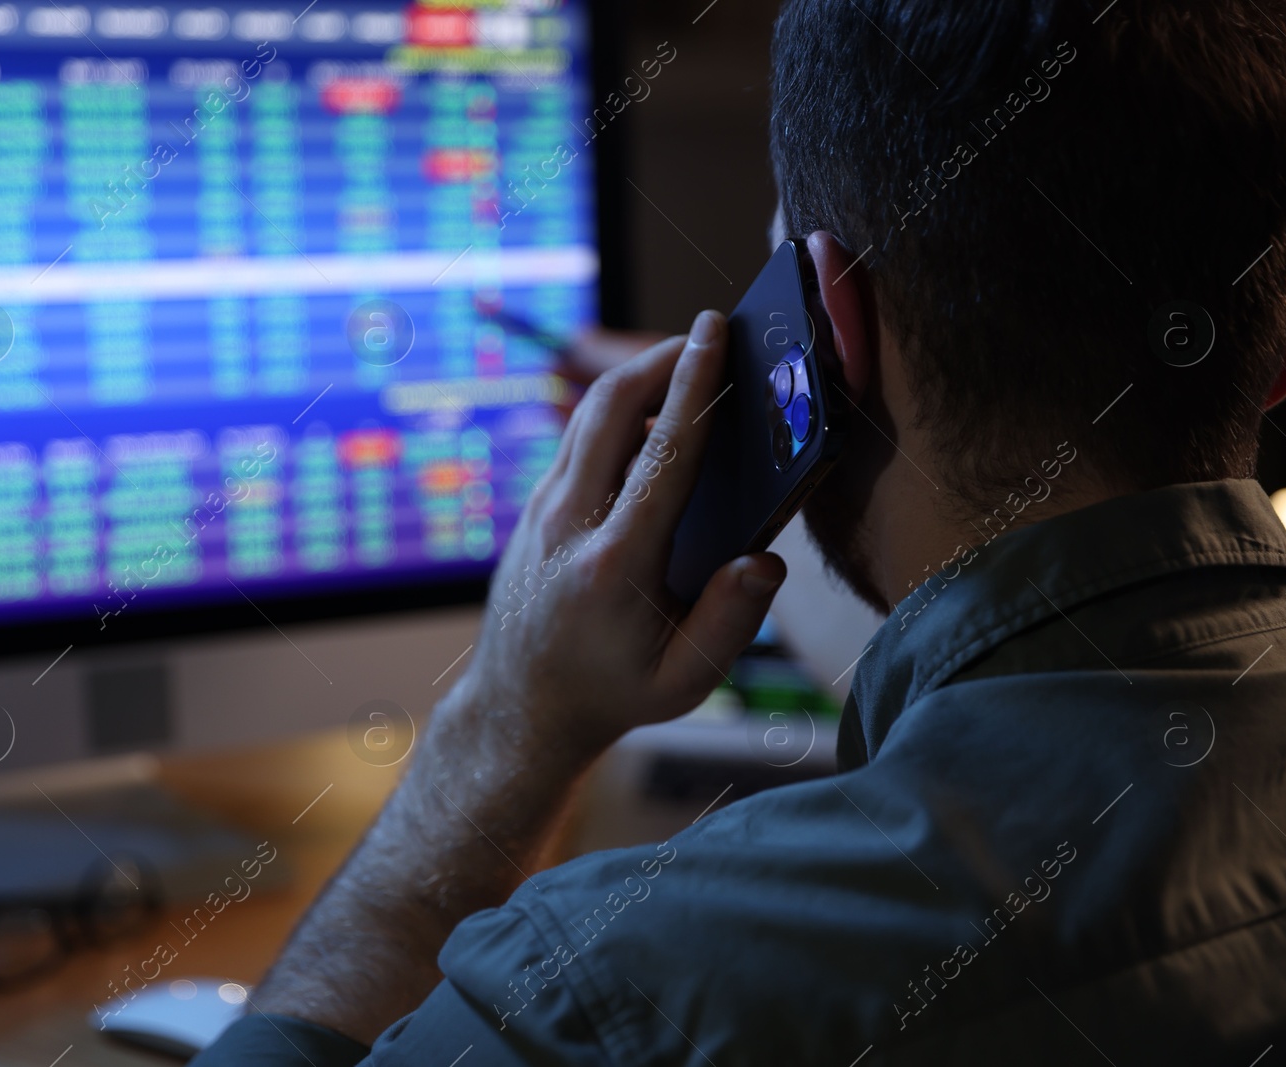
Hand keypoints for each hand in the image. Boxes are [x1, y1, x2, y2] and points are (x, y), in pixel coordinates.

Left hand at [445, 310, 786, 757]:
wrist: (520, 707)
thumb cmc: (611, 693)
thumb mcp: (684, 681)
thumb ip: (730, 621)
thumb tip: (765, 560)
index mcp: (616, 563)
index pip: (664, 452)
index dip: (694, 385)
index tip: (713, 332)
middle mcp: (570, 523)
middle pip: (611, 407)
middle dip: (660, 357)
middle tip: (706, 336)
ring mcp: (544, 510)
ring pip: (588, 416)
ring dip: (636, 379)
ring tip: (685, 366)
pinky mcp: (535, 508)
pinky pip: (578, 441)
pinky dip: (617, 414)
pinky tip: (653, 422)